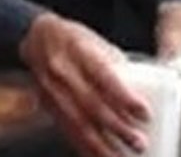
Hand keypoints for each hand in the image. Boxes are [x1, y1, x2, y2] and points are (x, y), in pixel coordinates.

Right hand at [20, 13, 149, 156]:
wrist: (36, 36)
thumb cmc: (72, 39)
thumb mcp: (96, 41)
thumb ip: (116, 66)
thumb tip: (140, 91)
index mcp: (78, 50)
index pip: (103, 76)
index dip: (124, 97)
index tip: (144, 113)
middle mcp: (62, 70)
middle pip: (91, 104)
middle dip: (117, 127)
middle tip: (138, 141)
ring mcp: (51, 89)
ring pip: (77, 122)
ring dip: (101, 144)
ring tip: (121, 156)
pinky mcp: (47, 103)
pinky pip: (65, 128)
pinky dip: (82, 145)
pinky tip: (97, 155)